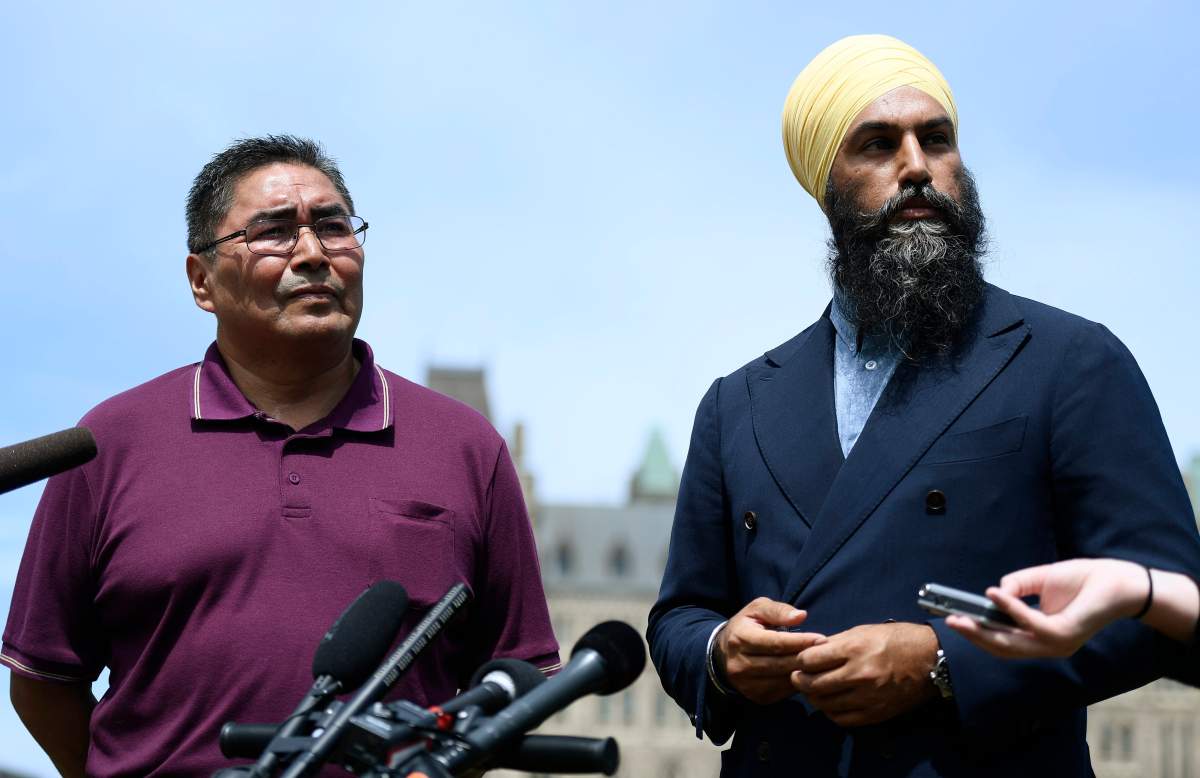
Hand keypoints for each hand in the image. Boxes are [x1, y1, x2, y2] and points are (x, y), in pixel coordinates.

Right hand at [716, 597, 825, 704]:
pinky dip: (798, 683)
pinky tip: (808, 674)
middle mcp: (740, 664)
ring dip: (804, 672)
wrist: (723, 653)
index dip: (800, 641)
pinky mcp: (756, 697)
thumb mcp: (757, 609)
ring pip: (784, 680)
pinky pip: (784, 692)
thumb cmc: (747, 626)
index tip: (821, 638)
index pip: (775, 643)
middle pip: (781, 663)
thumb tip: (801, 616)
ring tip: (822, 663)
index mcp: (740, 639)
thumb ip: (778, 610)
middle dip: (806, 657)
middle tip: (828, 651)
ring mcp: (747, 684)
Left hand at [790, 622, 937, 726]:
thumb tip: (812, 650)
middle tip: (799, 677)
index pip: (810, 660)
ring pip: (824, 704)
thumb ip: (836, 642)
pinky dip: (831, 712)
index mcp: (854, 649)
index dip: (800, 660)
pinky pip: (842, 719)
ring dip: (814, 697)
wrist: (930, 660)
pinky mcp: (875, 713)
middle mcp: (859, 674)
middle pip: (813, 684)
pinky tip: (831, 703)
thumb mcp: (863, 631)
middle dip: (800, 680)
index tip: (801, 660)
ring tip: (813, 689)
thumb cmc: (896, 640)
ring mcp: (867, 696)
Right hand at [945, 559, 1150, 657]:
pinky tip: (994, 595)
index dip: (979, 634)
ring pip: (1012, 644)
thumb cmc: (1084, 580)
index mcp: (1042, 636)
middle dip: (974, 636)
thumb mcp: (1041, 580)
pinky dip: (1010, 609)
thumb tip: (994, 593)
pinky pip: (1030, 623)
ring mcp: (1057, 643)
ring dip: (984, 629)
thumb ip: (1017, 587)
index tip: (956, 620)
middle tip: (950, 622)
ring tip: (962, 616)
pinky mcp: (1065, 633)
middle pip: (1003, 648)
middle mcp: (1049, 646)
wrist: (1120, 580)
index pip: (1005, 642)